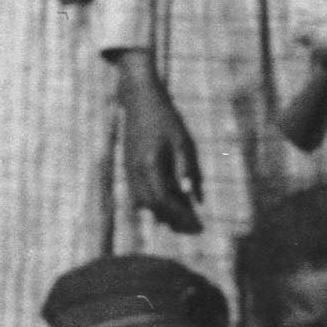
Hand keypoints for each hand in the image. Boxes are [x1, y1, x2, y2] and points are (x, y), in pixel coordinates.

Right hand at [114, 53, 203, 234]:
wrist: (140, 100)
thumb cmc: (166, 119)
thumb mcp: (183, 142)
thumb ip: (188, 170)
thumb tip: (196, 199)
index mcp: (149, 165)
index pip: (163, 202)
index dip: (180, 216)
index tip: (197, 224)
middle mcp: (135, 172)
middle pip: (152, 207)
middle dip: (173, 220)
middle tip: (193, 227)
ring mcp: (129, 170)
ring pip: (143, 202)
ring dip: (162, 213)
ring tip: (185, 216)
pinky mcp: (128, 166)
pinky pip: (139, 192)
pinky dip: (154, 201)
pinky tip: (171, 201)